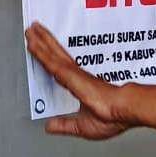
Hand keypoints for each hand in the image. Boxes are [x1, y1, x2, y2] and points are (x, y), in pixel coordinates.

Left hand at [25, 22, 130, 139]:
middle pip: (56, 56)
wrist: (124, 109)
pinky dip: (40, 51)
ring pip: (52, 55)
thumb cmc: (113, 117)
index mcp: (81, 88)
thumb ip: (64, 125)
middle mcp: (76, 77)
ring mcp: (73, 74)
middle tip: (34, 30)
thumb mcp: (82, 126)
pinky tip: (32, 43)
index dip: (52, 58)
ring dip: (40, 41)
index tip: (43, 49)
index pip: (61, 70)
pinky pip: (51, 61)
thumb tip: (49, 126)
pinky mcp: (70, 73)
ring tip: (31, 30)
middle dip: (44, 42)